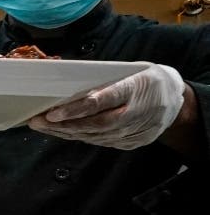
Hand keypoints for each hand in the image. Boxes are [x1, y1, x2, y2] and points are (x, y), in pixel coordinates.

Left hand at [28, 64, 184, 149]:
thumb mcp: (131, 71)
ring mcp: (135, 131)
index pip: (101, 101)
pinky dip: (80, 137)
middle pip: (94, 124)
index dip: (75, 109)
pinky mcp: (132, 142)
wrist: (177, 101)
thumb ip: (105, 82)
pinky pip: (101, 141)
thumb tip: (67, 86)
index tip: (52, 112)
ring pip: (95, 136)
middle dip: (63, 125)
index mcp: (136, 89)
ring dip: (66, 133)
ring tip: (43, 127)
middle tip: (37, 121)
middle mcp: (136, 113)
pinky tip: (62, 133)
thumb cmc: (146, 79)